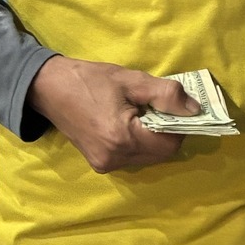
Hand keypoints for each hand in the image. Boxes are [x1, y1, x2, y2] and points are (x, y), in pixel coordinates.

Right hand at [28, 58, 201, 172]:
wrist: (48, 88)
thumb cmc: (90, 80)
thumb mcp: (132, 80)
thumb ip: (166, 95)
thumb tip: (195, 110)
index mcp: (122, 138)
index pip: (170, 144)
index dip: (180, 126)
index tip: (176, 107)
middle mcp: (114, 158)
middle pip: (161, 154)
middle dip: (167, 132)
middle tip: (156, 107)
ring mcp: (105, 164)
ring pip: (148, 156)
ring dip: (153, 137)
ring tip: (140, 112)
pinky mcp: (99, 164)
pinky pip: (132, 157)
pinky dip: (139, 141)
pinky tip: (128, 122)